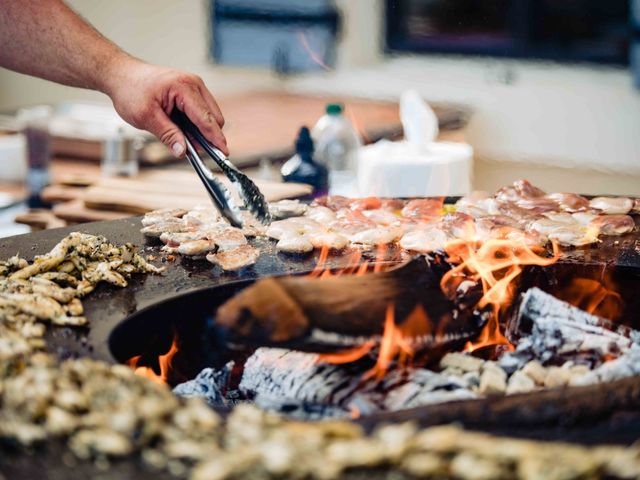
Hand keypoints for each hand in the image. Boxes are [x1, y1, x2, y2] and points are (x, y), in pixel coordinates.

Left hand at [104, 59, 227, 156]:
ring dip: (201, 130)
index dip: (215, 138)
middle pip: (213, 117)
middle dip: (208, 136)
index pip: (206, 118)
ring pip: (209, 115)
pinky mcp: (190, 91)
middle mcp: (193, 84)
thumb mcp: (146, 117)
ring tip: (185, 140)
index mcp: (184, 87)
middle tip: (196, 151)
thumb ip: (168, 135)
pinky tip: (183, 130)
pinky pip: (201, 111)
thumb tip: (183, 151)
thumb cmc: (130, 90)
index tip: (223, 153)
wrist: (121, 74)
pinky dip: (196, 123)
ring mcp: (193, 86)